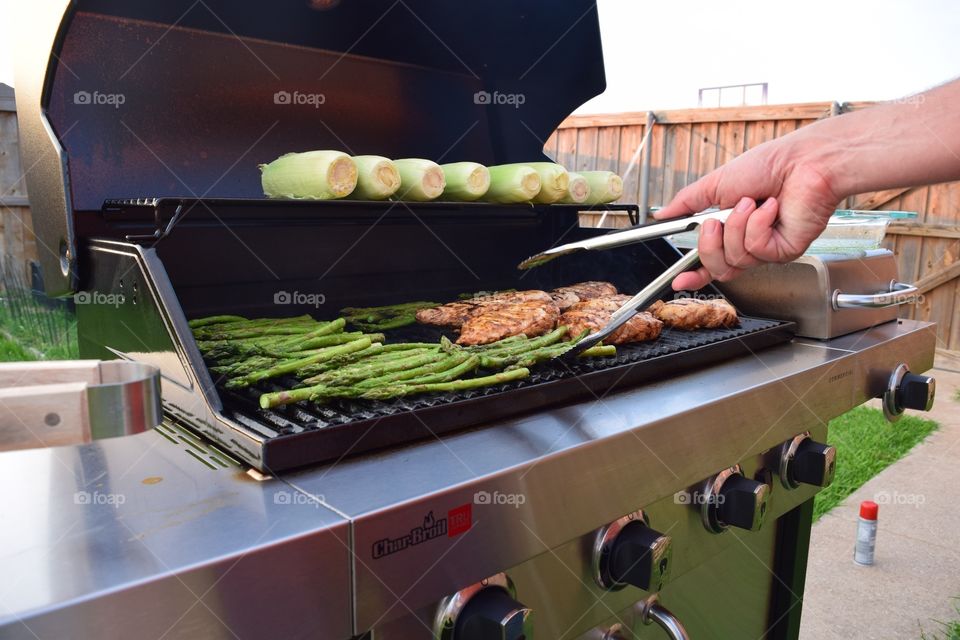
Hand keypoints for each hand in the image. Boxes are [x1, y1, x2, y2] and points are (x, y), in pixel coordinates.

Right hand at [655, 138, 841, 290]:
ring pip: (735, 259)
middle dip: (709, 245)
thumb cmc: (770, 165)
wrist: (804, 161)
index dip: (694, 274)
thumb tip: (663, 214)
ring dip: (737, 226)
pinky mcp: (784, 250)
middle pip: (718, 268)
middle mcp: (749, 242)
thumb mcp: (716, 183)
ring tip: (751, 203)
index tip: (679, 280)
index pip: (710, 261)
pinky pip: (756, 249)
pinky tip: (770, 208)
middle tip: (715, 222)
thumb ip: (686, 203)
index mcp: (732, 229)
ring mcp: (767, 249)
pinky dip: (758, 225)